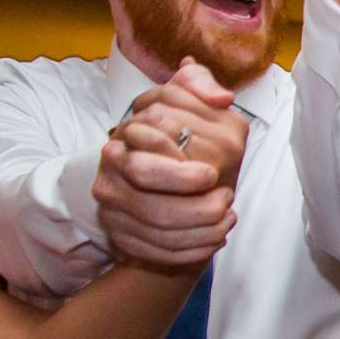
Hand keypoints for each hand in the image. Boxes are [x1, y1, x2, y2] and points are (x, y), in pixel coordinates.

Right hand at [93, 58, 239, 267]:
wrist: (157, 180)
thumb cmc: (175, 138)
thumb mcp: (184, 102)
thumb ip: (198, 86)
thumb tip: (221, 97)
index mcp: (122, 142)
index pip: (146, 163)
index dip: (183, 173)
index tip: (214, 174)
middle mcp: (111, 176)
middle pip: (153, 206)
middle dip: (197, 208)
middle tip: (227, 198)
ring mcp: (113, 209)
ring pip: (162, 233)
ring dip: (204, 229)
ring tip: (229, 215)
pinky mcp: (123, 237)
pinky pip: (160, 252)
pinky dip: (195, 248)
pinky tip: (218, 236)